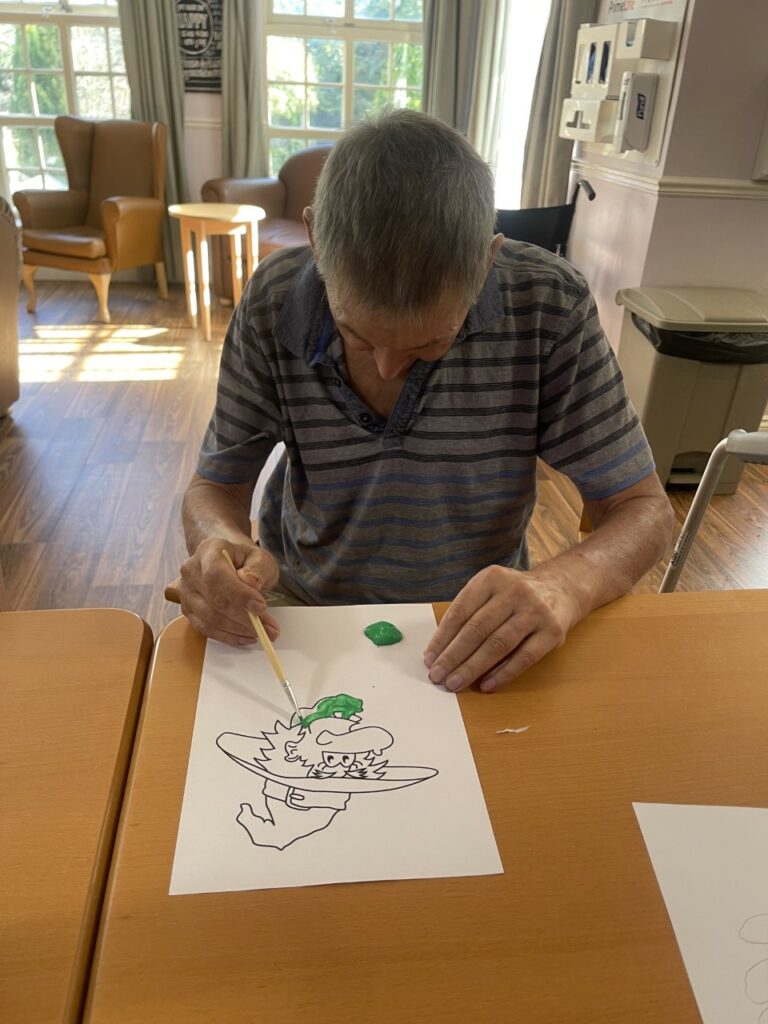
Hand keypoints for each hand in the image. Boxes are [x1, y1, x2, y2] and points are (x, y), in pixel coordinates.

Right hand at [178, 537, 280, 645]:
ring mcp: (186, 592)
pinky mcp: (188, 610)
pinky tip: (246, 636)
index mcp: (208, 550)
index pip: (216, 574)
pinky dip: (228, 636)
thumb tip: (250, 583)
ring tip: (263, 632)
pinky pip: (206, 629)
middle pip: (214, 600)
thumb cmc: (245, 560)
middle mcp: (191, 570)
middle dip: (245, 618)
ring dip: (239, 629)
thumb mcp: (260, 558)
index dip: (238, 594)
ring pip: (210, 618)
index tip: (261, 607)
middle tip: (270, 628)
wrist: (228, 562)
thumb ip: (258, 569)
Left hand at [423, 565, 580, 692]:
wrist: (562, 588)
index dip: (442, 638)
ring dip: (473, 668)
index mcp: (492, 578)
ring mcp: (535, 611)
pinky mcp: (553, 631)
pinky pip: (524, 658)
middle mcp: (514, 591)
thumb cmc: (515, 594)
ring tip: (456, 683)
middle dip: (453, 656)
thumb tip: (441, 650)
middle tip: (438, 676)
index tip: (429, 658)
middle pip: (477, 629)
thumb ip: (468, 612)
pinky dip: (503, 674)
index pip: (460, 611)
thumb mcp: (490, 589)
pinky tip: (486, 685)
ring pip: (498, 645)